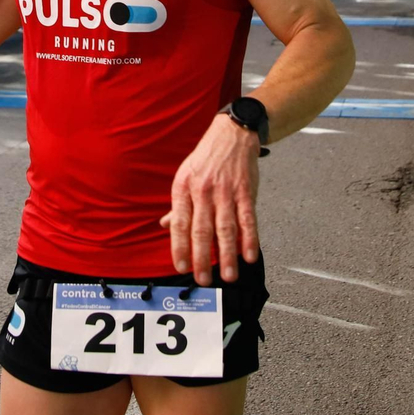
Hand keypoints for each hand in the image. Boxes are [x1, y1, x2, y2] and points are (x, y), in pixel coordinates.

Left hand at [159, 114, 260, 285]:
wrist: (232, 135)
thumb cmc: (206, 158)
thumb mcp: (185, 176)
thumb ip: (178, 205)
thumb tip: (165, 226)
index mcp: (184, 188)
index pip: (179, 223)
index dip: (180, 247)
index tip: (181, 267)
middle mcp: (203, 191)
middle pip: (202, 230)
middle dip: (202, 258)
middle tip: (203, 279)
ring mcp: (226, 192)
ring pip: (225, 229)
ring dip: (227, 255)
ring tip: (228, 275)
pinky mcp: (245, 191)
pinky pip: (247, 219)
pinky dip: (249, 239)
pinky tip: (249, 255)